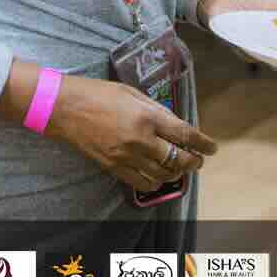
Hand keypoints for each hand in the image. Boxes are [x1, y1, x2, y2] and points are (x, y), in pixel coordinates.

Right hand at [48, 74, 216, 192]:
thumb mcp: (131, 92)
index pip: (186, 135)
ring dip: (176, 173)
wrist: (64, 107)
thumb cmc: (97, 93)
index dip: (204, 144)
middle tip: (197, 159)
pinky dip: (156, 182)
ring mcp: (127, 156)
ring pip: (164, 175)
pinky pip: (142, 183)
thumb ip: (156, 109)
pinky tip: (157, 176)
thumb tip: (176, 125)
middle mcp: (141, 139)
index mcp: (147, 116)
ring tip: (179, 167)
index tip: (212, 148)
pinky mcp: (114, 167)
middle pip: (179, 159)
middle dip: (194, 161)